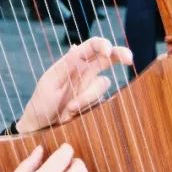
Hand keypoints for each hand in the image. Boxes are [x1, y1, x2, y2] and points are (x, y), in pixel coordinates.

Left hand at [16, 37, 132, 132]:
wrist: (42, 127)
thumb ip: (65, 66)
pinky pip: (101, 100)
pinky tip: (71, 113)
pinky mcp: (96, 102)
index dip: (103, 44)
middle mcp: (86, 71)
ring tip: (69, 108)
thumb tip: (76, 46)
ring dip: (88, 96)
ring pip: (103, 84)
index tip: (108, 51)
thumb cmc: (41, 102)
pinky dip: (87, 106)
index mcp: (73, 61)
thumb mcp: (50, 82)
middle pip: (109, 57)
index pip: (92, 46)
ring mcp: (92, 86)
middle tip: (130, 59)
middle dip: (121, 55)